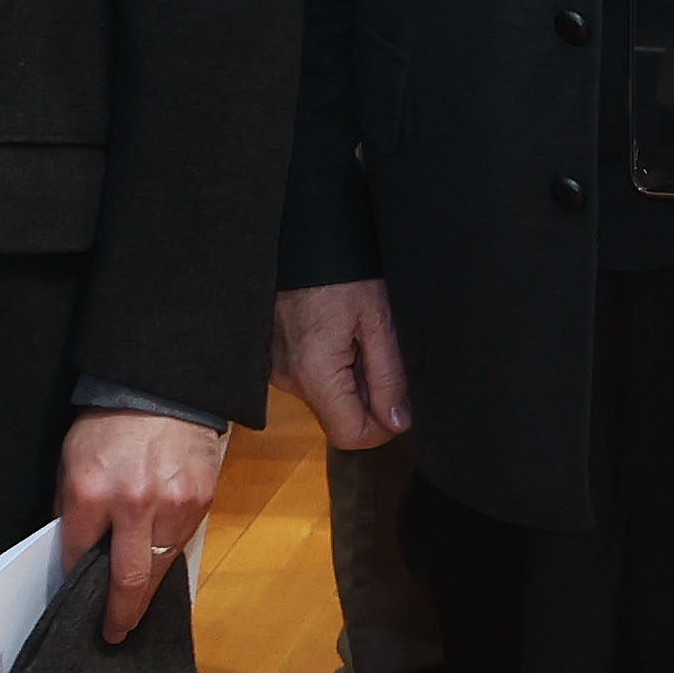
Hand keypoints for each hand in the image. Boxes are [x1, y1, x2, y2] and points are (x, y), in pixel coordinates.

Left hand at [60, 409, 226, 641]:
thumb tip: (77, 550)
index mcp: (90, 494)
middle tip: (114, 635)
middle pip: (126, 580)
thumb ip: (73, 508)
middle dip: (119, 614)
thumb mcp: (73, 460)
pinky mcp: (200, 502)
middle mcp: (132, 505)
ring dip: (146, 593)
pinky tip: (158, 567)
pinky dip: (168, 560)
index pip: (79, 556)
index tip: (77, 599)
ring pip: (159, 569)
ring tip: (135, 609)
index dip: (76, 581)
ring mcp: (171, 506)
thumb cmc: (110, 424)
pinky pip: (181, 545)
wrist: (163, 390)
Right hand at [277, 279, 409, 448]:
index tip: (399, 407)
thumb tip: (398, 423)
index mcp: (314, 373)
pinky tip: (339, 334)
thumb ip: (389, 378)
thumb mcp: (378, 322)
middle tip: (379, 353)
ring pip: (326, 399)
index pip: (350, 436)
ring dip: (350, 380)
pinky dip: (331, 368)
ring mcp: (276, 370)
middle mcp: (288, 379)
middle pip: (338, 418)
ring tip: (357, 336)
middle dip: (368, 398)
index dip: (382, 430)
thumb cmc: (339, 269)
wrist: (301, 237)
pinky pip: (310, 380)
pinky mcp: (274, 359)